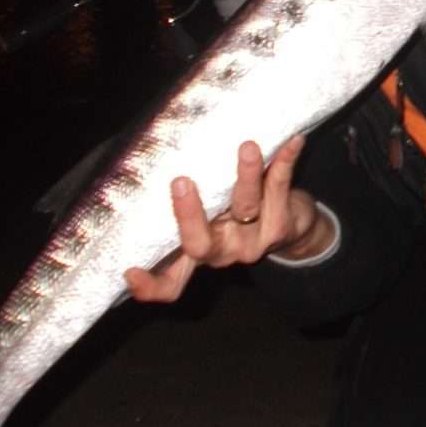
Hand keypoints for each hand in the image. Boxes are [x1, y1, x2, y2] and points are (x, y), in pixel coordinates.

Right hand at [124, 134, 334, 302]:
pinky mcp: (282, 223)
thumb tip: (158, 159)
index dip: (150, 284)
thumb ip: (191, 203)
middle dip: (189, 215)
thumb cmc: (239, 212)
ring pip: (245, 207)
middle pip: (200, 245)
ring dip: (246, 175)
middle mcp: (223, 250)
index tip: (128, 270)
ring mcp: (253, 240)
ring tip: (247, 147)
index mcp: (199, 251)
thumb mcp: (211, 216)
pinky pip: (280, 188)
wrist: (297, 226)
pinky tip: (293, 142)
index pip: (171, 281)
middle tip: (180, 182)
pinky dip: (284, 162)